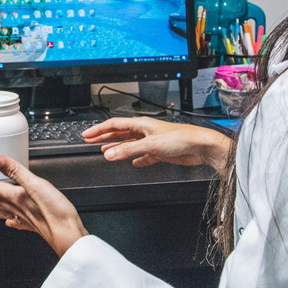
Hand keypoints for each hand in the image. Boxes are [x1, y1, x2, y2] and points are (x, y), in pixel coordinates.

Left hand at [0, 155, 87, 257]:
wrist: (67, 234)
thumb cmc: (54, 211)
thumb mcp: (35, 184)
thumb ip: (15, 171)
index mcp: (16, 197)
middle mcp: (18, 208)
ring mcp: (25, 218)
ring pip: (2, 213)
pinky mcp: (35, 226)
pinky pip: (18, 223)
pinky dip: (11, 222)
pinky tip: (10, 223)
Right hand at [82, 117, 231, 167]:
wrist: (200, 146)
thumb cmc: (181, 138)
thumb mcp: (149, 144)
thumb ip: (128, 150)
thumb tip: (109, 154)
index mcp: (141, 124)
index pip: (114, 125)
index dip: (99, 130)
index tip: (87, 135)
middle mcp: (145, 131)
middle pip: (120, 133)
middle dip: (105, 137)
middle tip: (90, 142)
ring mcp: (152, 141)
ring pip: (130, 144)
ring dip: (118, 148)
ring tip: (106, 152)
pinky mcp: (160, 152)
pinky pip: (143, 155)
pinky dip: (136, 158)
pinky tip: (134, 163)